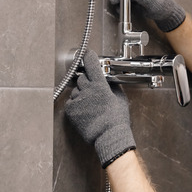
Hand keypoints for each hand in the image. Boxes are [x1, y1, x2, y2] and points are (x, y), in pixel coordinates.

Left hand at [65, 51, 135, 167]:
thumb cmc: (117, 120)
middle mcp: (87, 91)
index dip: (89, 57)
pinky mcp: (70, 110)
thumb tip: (108, 80)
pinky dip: (76, 104)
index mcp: (100, 86)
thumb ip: (113, 87)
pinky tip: (85, 111)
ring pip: (76, 90)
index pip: (91, 65)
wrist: (108, 137)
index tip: (87, 54)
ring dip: (81, 94)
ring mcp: (77, 100)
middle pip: (82, 78)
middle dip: (86, 81)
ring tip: (90, 105)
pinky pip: (71, 101)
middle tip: (92, 90)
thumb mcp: (120, 99)